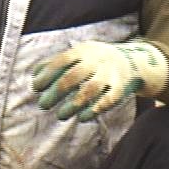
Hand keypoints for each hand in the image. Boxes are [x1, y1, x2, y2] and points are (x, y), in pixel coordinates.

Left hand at [31, 39, 168, 120]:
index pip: (62, 61)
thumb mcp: (79, 54)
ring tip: (61, 115)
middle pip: (74, 76)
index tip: (37, 87)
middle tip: (43, 105)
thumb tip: (35, 75)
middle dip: (56, 92)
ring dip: (73, 104)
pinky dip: (94, 110)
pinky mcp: (121, 89)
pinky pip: (108, 100)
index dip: (47, 74)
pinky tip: (82, 117)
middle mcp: (98, 61)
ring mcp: (110, 74)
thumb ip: (57, 63)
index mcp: (84, 51)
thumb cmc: (95, 60)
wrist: (133, 62)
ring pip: (90, 90)